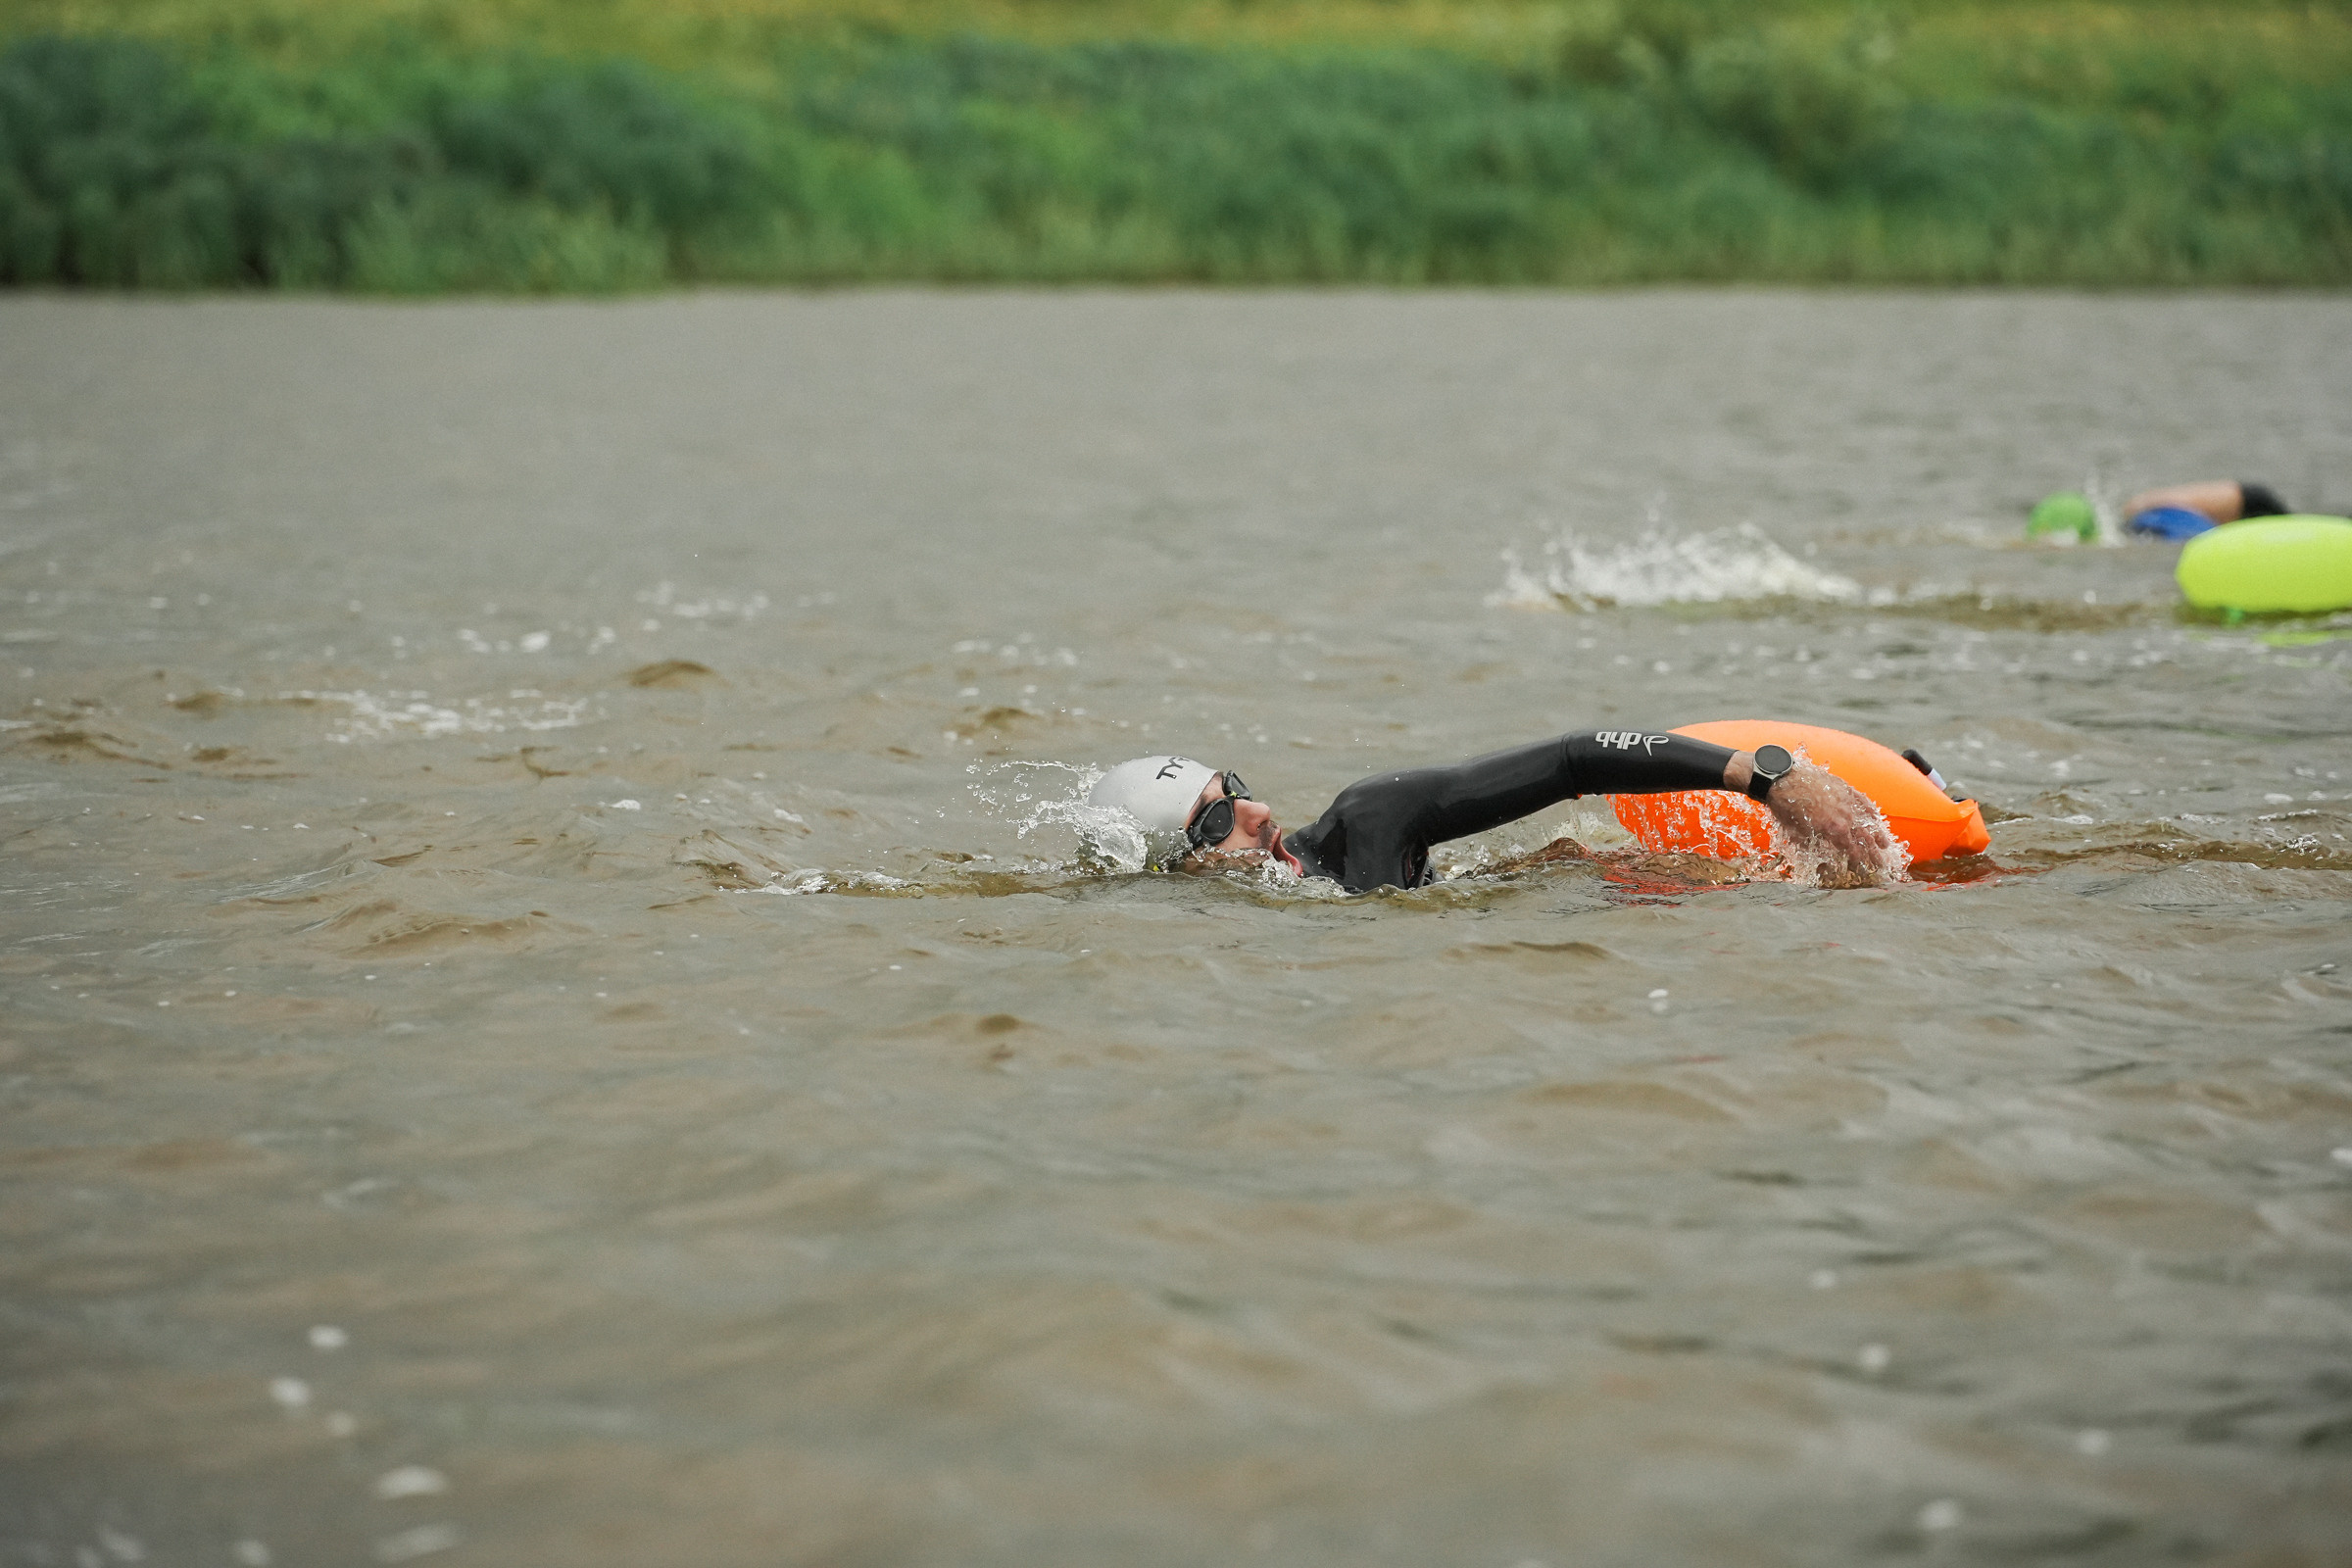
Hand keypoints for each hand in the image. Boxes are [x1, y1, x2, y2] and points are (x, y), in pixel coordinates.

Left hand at [1763, 759, 1904, 885]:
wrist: (1783, 779)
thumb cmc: (1786, 806)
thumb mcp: (1795, 832)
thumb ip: (1811, 843)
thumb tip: (1817, 850)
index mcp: (1833, 830)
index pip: (1851, 849)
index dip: (1857, 859)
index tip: (1862, 867)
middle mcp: (1845, 816)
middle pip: (1864, 838)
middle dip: (1873, 853)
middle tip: (1880, 863)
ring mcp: (1847, 801)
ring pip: (1867, 820)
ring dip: (1877, 834)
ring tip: (1885, 845)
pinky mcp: (1845, 788)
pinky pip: (1862, 800)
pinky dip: (1870, 810)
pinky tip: (1876, 817)